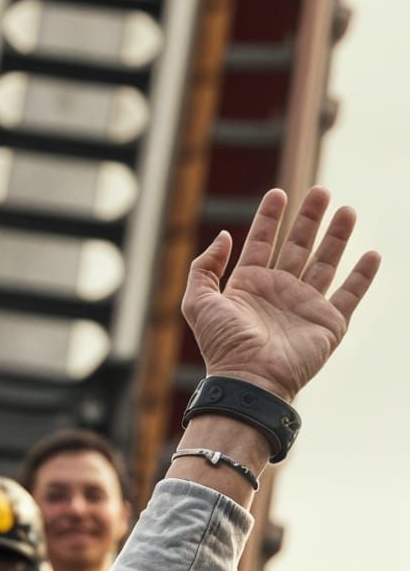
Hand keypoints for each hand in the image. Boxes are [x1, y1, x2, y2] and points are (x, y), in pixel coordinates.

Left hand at [182, 187, 379, 403]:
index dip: (268, 219)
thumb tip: (223, 235)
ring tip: (347, 211)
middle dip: (309, 219)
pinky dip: (362, 277)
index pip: (261, 243)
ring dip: (337, 237)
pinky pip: (349, 296)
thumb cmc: (223, 346)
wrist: (249, 379)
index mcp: (249, 286)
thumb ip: (204, 267)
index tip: (277, 194)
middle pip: (298, 247)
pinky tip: (372, 255)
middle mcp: (279, 293)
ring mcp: (304, 307)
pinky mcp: (327, 324)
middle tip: (321, 191)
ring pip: (325, 263)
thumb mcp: (197, 302)